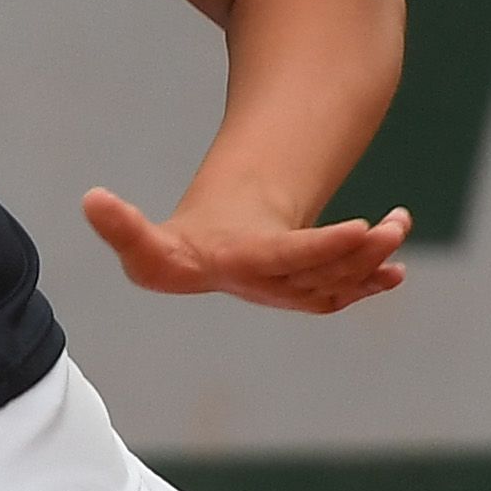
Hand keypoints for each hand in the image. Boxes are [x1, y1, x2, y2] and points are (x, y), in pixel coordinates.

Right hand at [79, 186, 410, 314]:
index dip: (322, 249)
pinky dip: (375, 277)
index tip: (358, 230)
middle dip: (360, 252)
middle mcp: (275, 288)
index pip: (287, 259)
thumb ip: (120, 227)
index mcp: (242, 270)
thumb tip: (91, 198)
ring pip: (344, 277)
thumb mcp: (144, 245)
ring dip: (375, 255)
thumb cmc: (172, 253)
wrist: (200, 265)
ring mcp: (297, 292)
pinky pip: (349, 287)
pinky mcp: (312, 288)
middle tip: (391, 226)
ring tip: (399, 222)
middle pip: (326, 271)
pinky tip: (397, 268)